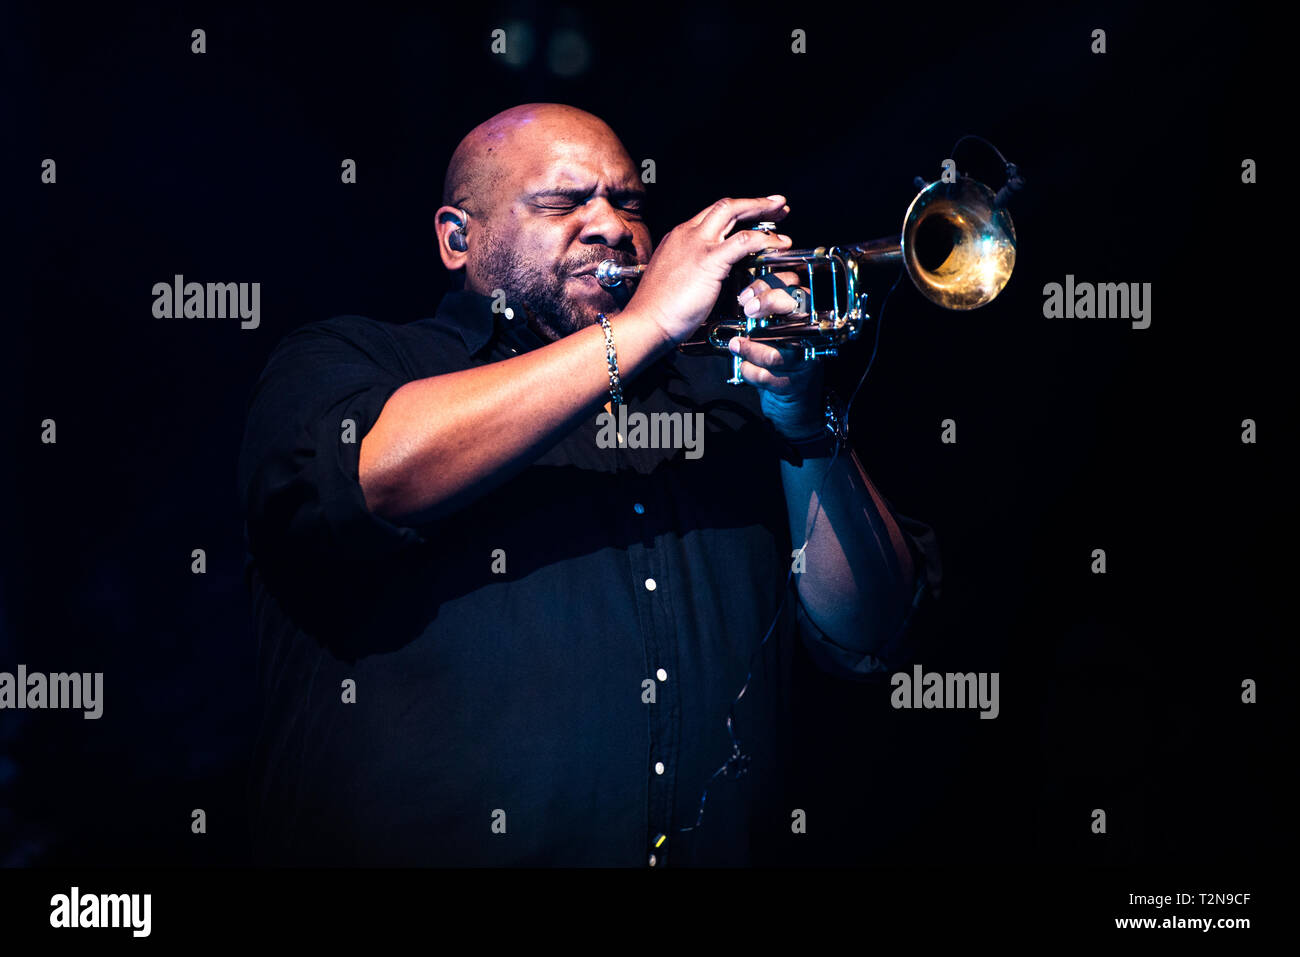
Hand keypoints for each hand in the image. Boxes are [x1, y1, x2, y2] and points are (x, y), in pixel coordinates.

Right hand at [628, 195, 791, 344]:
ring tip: (782, 215)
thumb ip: (691, 270)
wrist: (645, 323)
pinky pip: (744, 241)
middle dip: (754, 203)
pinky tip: (778, 244)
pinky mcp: (708, 261)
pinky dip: (765, 239)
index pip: (712, 215)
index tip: (753, 214)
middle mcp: (687, 234)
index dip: (737, 211)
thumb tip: (708, 276)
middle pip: (725, 206)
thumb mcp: (674, 280)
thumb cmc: (657, 310)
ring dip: (761, 211)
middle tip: (776, 205)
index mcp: (678, 237)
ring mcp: (697, 244)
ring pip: (733, 212)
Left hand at [727, 272, 824, 439]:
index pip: (793, 286)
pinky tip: (744, 368)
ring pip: (776, 352)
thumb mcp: (770, 327)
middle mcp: (809, 332)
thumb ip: (760, 311)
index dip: (769, 285)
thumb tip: (739, 298)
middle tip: (749, 310)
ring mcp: (804, 358)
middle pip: (795, 309)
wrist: (793, 397)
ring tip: (736, 345)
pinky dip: (750, 372)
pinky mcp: (795, 382)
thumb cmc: (777, 356)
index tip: (746, 295)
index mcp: (802, 313)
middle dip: (769, 304)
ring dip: (750, 349)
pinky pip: (768, 376)